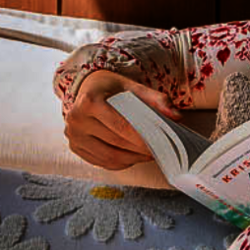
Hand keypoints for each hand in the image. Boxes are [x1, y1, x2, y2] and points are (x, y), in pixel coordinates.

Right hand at [62, 70, 180, 170]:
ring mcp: (73, 136)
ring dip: (132, 159)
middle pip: (116, 143)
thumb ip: (156, 100)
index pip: (121, 126)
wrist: (87, 89)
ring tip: (148, 155)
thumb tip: (176, 116)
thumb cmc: (111, 88)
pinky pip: (102, 162)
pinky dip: (121, 162)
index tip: (159, 144)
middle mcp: (76, 119)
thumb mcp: (133, 87)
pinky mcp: (75, 147)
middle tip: (158, 151)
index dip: (142, 138)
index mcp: (89, 101)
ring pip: (109, 157)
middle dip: (140, 150)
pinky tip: (133, 156)